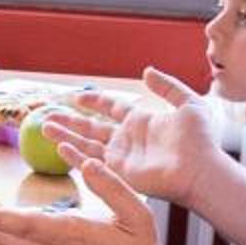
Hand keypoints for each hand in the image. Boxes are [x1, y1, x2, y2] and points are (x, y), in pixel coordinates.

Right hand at [49, 68, 218, 206]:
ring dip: (65, 136)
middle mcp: (128, 139)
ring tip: (44, 127)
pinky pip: (92, 162)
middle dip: (70, 122)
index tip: (78, 97)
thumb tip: (147, 71)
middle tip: (48, 115)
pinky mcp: (119, 173)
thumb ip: (167, 86)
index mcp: (142, 122)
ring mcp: (122, 157)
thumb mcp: (187, 103)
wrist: (201, 170)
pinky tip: (60, 146)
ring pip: (86, 144)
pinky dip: (75, 155)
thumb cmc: (200, 140)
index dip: (95, 102)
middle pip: (92, 128)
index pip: (112, 109)